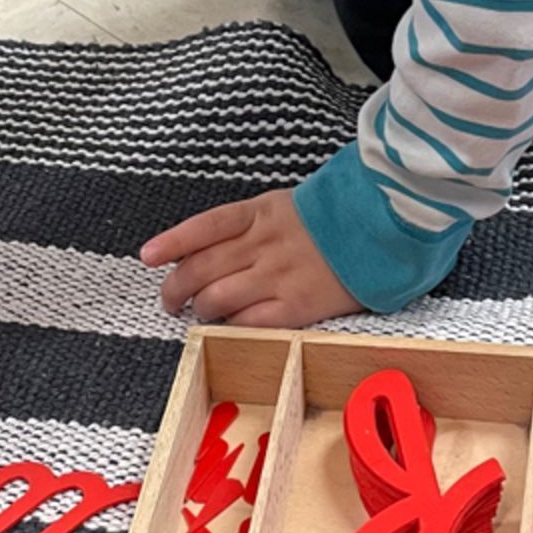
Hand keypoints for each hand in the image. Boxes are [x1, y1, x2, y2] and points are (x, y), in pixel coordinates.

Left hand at [140, 189, 361, 328]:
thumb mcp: (288, 205)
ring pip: (217, 297)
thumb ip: (251, 224)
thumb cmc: (337, 219)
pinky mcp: (297, 306)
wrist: (384, 228)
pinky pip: (249, 322)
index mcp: (260, 213)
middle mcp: (263, 244)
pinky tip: (228, 326)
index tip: (148, 256)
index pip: (203, 228)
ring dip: (198, 309)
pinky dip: (231, 327)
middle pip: (201, 267)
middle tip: (169, 298)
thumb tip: (212, 246)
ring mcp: (278, 276)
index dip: (171, 242)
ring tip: (195, 314)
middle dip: (175, 286)